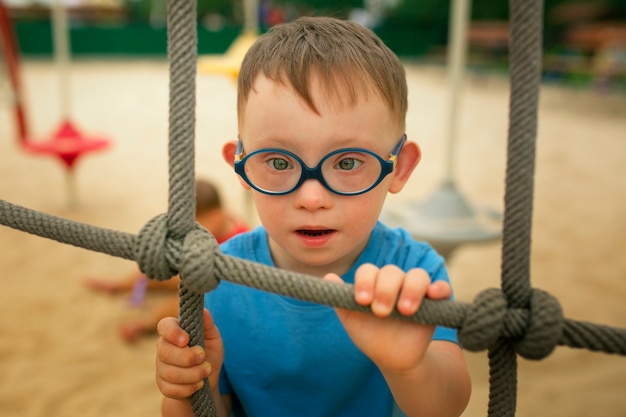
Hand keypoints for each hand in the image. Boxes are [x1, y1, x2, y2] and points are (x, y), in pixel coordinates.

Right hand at [155, 309, 223, 398]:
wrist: (208, 379)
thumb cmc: (210, 354)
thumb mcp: (213, 337)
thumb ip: (207, 325)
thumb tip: (204, 311)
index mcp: (174, 332)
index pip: (164, 326)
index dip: (173, 333)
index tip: (187, 340)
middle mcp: (163, 348)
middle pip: (165, 352)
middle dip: (188, 358)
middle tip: (204, 357)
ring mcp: (161, 367)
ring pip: (170, 373)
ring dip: (193, 374)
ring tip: (207, 370)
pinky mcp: (163, 385)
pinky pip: (171, 389)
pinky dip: (189, 388)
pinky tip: (199, 384)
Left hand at [324, 263, 450, 372]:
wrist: (393, 359)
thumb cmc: (370, 336)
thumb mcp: (352, 320)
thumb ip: (341, 300)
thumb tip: (328, 276)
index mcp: (374, 283)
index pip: (369, 271)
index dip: (365, 282)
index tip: (362, 301)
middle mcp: (395, 283)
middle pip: (392, 272)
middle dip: (385, 290)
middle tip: (380, 312)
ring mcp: (416, 291)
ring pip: (418, 276)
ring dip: (411, 289)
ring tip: (404, 311)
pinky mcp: (435, 302)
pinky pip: (442, 288)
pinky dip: (439, 288)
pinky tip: (434, 295)